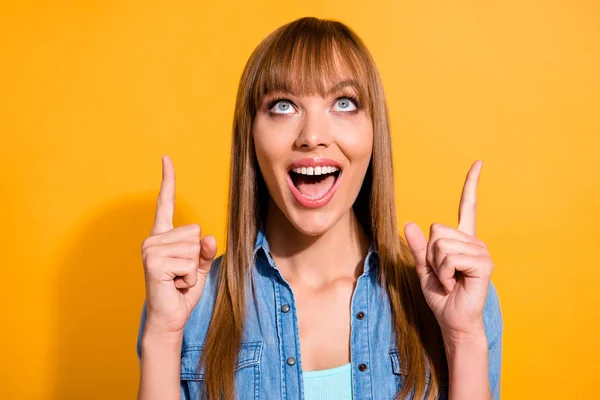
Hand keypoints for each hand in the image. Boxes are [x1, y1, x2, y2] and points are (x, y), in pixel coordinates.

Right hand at [140, 155, 216, 335]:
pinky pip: (189, 262)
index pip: (166, 203)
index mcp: (163, 236)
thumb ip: (205, 251)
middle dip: (197, 256)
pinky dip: (189, 278)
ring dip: (193, 270)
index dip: (168, 180)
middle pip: (195, 231)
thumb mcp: (200, 267)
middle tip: (182, 274)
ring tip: (178, 280)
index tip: (166, 157)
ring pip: (194, 248)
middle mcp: (154, 239)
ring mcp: (151, 249)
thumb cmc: (183, 290)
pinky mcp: (154, 262)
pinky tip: (175, 285)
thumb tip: (208, 238)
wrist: (170, 318)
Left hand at [404, 160, 492, 340]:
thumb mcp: (424, 268)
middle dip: (431, 254)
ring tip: (449, 280)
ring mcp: (481, 252)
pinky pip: (450, 257)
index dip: (471, 184)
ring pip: (441, 245)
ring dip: (437, 267)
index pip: (467, 206)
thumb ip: (419, 247)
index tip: (479, 162)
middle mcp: (474, 241)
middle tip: (443, 274)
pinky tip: (455, 283)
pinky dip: (445, 273)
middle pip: (437, 230)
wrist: (452, 320)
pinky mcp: (483, 264)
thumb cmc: (441, 295)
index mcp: (462, 240)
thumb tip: (410, 223)